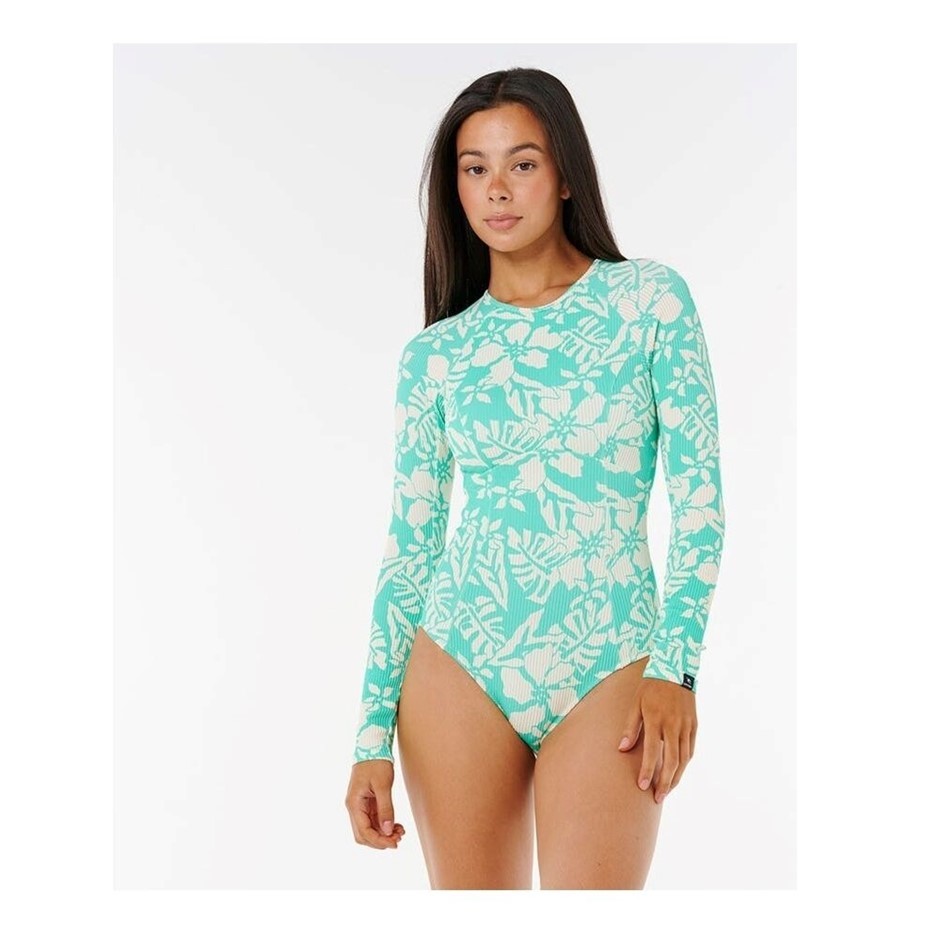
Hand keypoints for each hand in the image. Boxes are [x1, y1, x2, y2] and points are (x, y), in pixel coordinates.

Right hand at [345, 759, 405, 848]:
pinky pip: (373, 821)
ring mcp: (359, 806)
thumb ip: (385, 808)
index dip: (379, 841)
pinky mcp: (366, 803)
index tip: (395, 843)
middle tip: (399, 839)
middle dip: (380, 840)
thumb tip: (388, 830)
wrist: (372, 747)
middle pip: (364, 835)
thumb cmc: (376, 763)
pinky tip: (397, 826)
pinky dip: (384, 826)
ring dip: (383, 834)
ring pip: (368, 829)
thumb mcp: (383, 785)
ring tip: (401, 832)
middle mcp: (354, 807)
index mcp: (354, 804)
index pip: (363, 831)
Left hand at [617, 677, 696, 802]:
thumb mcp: (635, 702)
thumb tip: (622, 749)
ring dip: (676, 777)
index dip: (648, 771)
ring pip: (684, 759)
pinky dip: (685, 764)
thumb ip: (630, 726)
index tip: (642, 786)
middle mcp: (673, 725)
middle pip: (672, 761)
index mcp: (656, 719)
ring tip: (667, 791)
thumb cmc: (651, 686)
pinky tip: (678, 773)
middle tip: (658, 798)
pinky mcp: (694, 725)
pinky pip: (691, 750)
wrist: (675, 669)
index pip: (653, 752)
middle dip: (665, 782)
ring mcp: (686, 726)